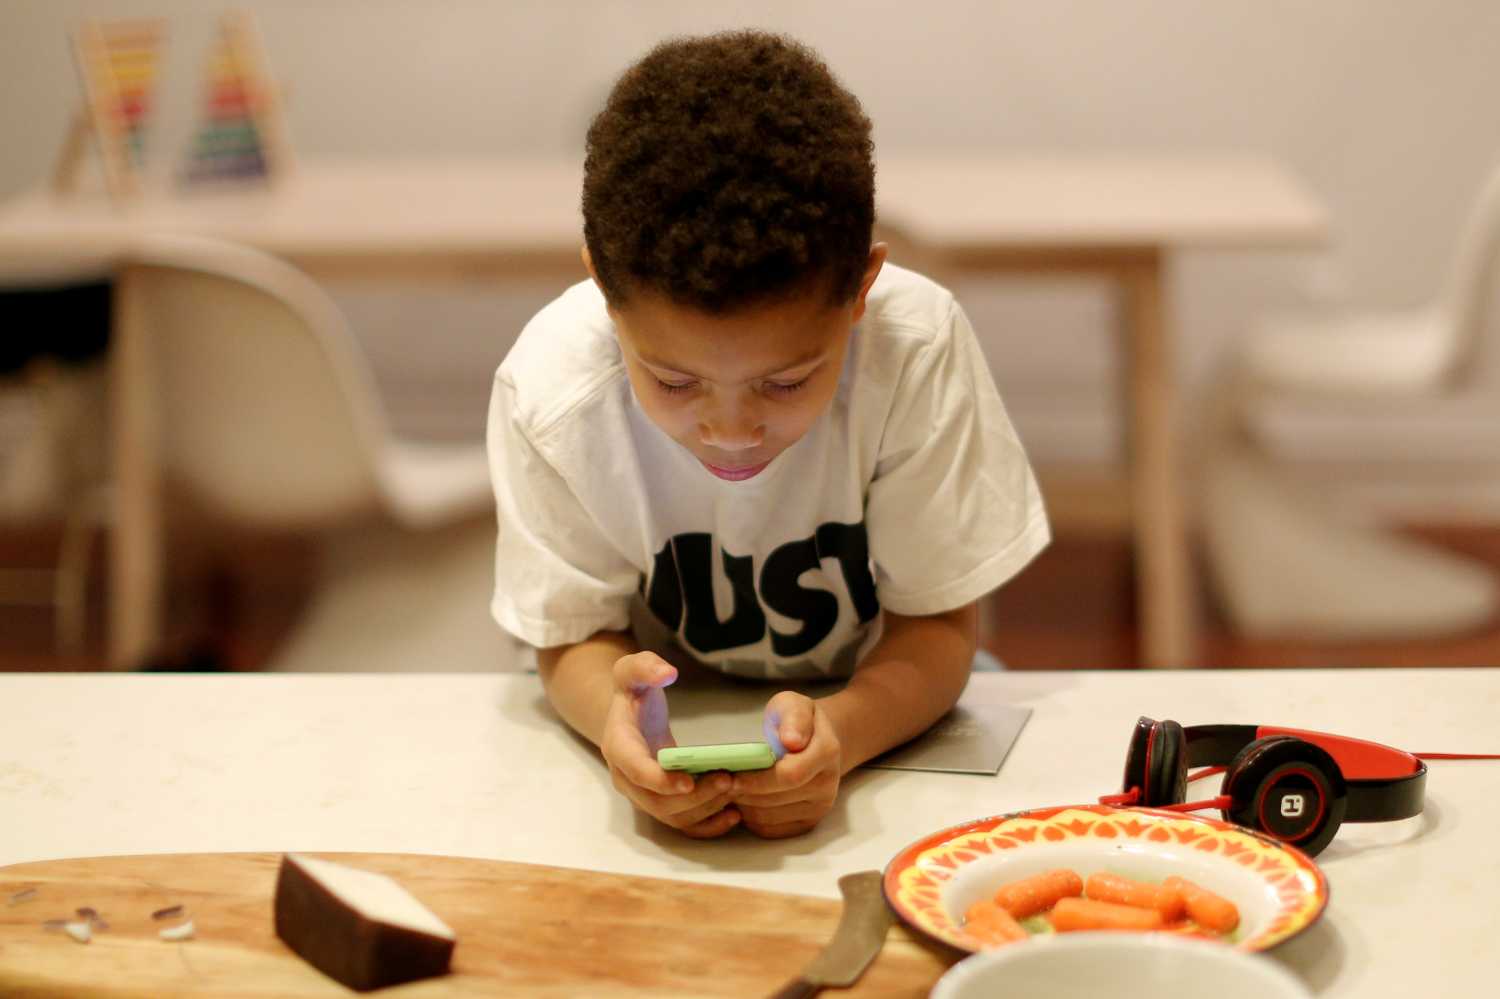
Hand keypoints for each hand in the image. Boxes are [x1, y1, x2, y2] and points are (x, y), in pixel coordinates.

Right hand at [599, 652, 741, 838]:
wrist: (629, 716)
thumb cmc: (634, 691)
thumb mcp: (632, 669)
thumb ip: (646, 666)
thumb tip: (667, 672)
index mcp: (618, 746)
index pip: (635, 771)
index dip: (660, 780)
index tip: (689, 779)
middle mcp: (627, 779)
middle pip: (657, 803)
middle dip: (695, 797)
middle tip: (729, 779)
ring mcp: (643, 795)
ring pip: (672, 817)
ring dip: (705, 809)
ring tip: (736, 790)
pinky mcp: (661, 803)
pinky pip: (683, 824)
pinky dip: (708, 826)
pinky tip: (734, 815)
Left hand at [730, 691, 842, 837]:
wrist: (816, 742)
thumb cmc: (796, 721)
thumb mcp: (794, 704)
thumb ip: (794, 717)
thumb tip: (792, 741)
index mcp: (826, 752)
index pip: (789, 775)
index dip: (757, 779)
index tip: (730, 776)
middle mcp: (827, 785)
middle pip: (776, 799)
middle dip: (744, 793)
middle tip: (718, 783)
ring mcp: (819, 808)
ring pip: (769, 817)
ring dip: (743, 806)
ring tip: (727, 789)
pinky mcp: (807, 823)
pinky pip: (770, 829)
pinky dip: (750, 818)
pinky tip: (741, 800)